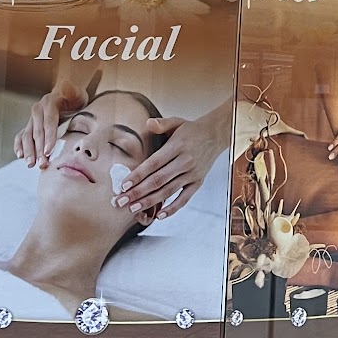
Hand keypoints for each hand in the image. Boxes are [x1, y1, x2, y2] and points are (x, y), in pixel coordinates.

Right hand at [14, 72, 89, 167]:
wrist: (66, 96)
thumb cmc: (74, 97)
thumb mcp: (77, 93)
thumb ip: (72, 90)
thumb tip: (66, 83)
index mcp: (49, 103)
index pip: (49, 122)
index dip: (48, 137)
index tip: (48, 152)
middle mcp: (37, 110)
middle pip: (37, 132)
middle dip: (38, 149)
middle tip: (42, 164)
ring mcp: (32, 118)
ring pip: (27, 136)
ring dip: (28, 151)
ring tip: (31, 164)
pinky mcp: (30, 125)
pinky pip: (21, 136)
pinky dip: (19, 146)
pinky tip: (20, 157)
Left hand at [116, 99, 231, 219]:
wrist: (215, 135)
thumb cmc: (191, 130)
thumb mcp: (176, 122)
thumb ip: (161, 123)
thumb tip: (148, 123)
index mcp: (177, 146)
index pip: (154, 163)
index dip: (138, 175)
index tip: (124, 185)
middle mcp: (185, 161)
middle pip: (158, 180)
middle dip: (138, 192)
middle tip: (121, 201)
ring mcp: (192, 174)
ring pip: (168, 191)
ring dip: (150, 201)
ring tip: (133, 209)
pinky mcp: (198, 182)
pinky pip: (184, 199)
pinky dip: (172, 208)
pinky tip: (159, 216)